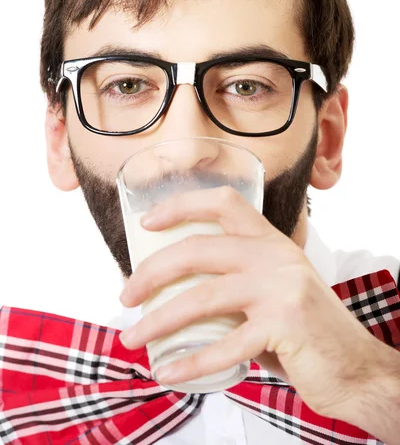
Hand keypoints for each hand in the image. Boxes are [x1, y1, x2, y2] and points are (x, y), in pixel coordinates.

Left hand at [119, 186, 378, 418]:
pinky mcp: (284, 325)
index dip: (181, 205)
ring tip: (131, 338)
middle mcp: (275, 256)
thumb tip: (171, 290)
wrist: (354, 366)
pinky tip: (167, 370)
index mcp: (271, 241)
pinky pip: (224, 346)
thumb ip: (234, 281)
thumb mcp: (273, 289)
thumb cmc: (303, 329)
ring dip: (157, 320)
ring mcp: (281, 288)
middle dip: (151, 272)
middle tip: (126, 295)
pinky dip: (189, 362)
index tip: (147, 223)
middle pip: (198, 249)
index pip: (224, 202)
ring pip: (201, 297)